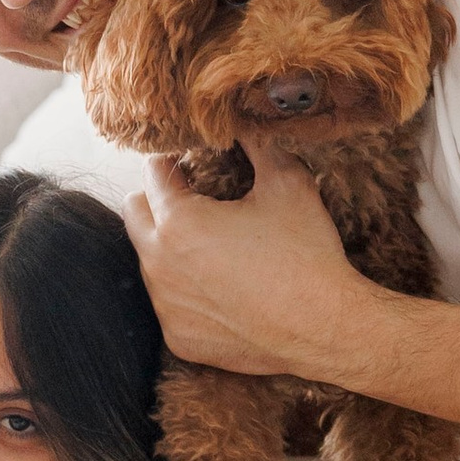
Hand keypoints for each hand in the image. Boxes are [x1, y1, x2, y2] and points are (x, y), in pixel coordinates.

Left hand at [124, 140, 368, 379]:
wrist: (324, 327)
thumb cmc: (305, 254)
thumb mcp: (288, 183)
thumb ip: (259, 146)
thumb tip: (246, 123)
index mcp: (179, 221)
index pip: (153, 174)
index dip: (171, 161)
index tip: (187, 162)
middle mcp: (159, 264)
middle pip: (134, 214)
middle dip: (156, 199)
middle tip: (191, 198)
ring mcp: (166, 306)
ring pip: (149, 262)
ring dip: (169, 247)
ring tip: (210, 245)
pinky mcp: (179, 338)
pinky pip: (169, 304)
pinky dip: (186, 291)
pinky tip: (220, 288)